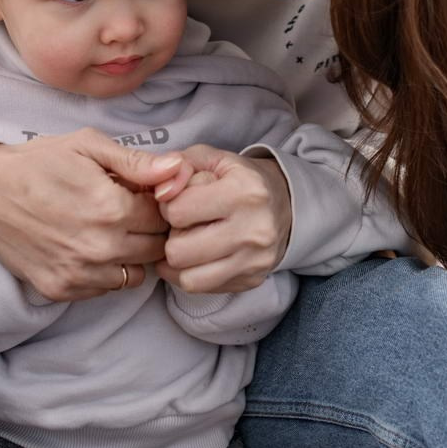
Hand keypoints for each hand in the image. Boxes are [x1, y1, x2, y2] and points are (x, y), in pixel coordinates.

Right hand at [0, 131, 183, 301]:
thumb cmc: (38, 163)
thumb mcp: (87, 147)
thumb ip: (137, 162)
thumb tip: (178, 169)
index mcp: (112, 209)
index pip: (164, 218)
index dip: (157, 204)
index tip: (142, 196)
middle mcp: (100, 247)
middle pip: (155, 249)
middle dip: (150, 231)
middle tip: (129, 214)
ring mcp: (80, 273)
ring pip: (135, 275)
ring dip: (131, 256)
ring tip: (110, 232)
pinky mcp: (62, 289)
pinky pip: (105, 288)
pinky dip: (105, 271)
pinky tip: (88, 247)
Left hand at [156, 146, 292, 293]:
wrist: (286, 204)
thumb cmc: (239, 180)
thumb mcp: (211, 159)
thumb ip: (178, 165)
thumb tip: (160, 192)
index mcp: (243, 192)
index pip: (178, 212)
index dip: (169, 207)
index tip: (180, 203)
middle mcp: (253, 229)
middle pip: (179, 251)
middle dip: (172, 238)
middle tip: (182, 227)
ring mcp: (254, 260)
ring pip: (188, 278)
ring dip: (179, 262)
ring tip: (187, 244)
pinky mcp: (252, 279)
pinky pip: (203, 288)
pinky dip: (191, 275)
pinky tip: (196, 258)